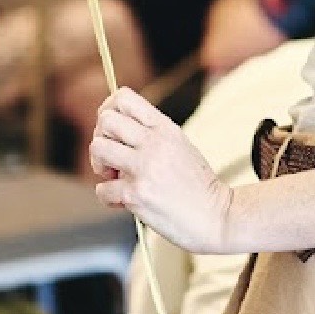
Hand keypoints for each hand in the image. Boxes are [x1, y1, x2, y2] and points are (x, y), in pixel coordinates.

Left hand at [90, 88, 233, 253]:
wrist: (217, 216)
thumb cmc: (197, 185)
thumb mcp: (179, 145)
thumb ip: (151, 134)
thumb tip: (112, 129)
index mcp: (165, 128)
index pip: (124, 98)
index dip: (108, 110)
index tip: (111, 130)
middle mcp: (154, 143)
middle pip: (106, 121)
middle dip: (100, 138)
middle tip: (112, 157)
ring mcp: (144, 168)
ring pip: (97, 148)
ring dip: (99, 164)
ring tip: (114, 177)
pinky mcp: (136, 194)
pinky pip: (101, 189)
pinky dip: (108, 197)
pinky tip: (124, 201)